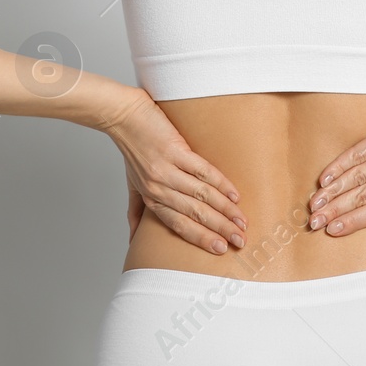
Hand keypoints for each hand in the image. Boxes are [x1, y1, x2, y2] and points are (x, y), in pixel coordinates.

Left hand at [106, 90, 246, 254]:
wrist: (124, 116)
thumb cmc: (132, 150)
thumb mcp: (132, 186)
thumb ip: (135, 212)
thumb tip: (132, 240)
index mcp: (151, 199)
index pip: (179, 225)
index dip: (202, 238)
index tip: (221, 249)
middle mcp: (158, 188)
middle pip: (195, 214)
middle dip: (220, 230)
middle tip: (240, 240)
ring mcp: (167, 169)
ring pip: (202, 195)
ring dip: (225, 210)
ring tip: (241, 220)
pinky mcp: (175, 150)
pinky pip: (203, 171)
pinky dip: (221, 184)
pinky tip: (234, 194)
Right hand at [306, 75, 365, 236]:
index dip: (355, 222)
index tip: (333, 230)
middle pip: (365, 197)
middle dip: (337, 211)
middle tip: (315, 221)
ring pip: (359, 178)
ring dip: (333, 192)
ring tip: (315, 202)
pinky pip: (359, 155)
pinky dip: (339, 167)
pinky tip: (325, 177)